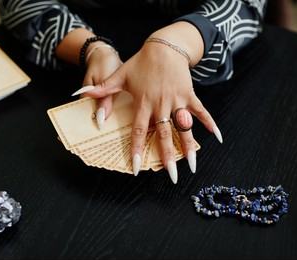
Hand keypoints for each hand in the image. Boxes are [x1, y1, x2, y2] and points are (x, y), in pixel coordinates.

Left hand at [80, 22, 222, 182]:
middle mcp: (160, 105)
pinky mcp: (189, 94)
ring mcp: (177, 100)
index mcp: (143, 103)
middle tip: (171, 176)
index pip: (139, 131)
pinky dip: (209, 122)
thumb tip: (80, 95)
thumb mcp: (120, 75)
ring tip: (193, 164)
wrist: (163, 47)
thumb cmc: (140, 63)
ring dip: (189, 145)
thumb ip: (102, 89)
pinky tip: (216, 136)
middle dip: (167, 156)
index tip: (137, 167)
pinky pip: (200, 110)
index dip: (138, 149)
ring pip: (184, 126)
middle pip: (164, 134)